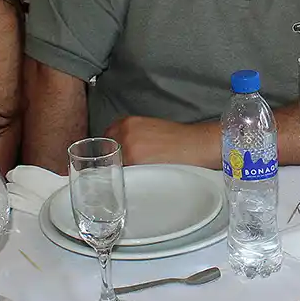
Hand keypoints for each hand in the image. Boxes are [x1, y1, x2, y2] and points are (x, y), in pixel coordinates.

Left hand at [102, 116, 218, 168]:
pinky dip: (123, 176)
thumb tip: (123, 147)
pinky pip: (121, 171)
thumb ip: (133, 134)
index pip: (106, 136)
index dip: (109, 147)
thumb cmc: (178, 138)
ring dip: (116, 168)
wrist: (194, 144)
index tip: (112, 155)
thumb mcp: (151, 128)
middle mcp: (124, 132)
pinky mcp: (134, 161)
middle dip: (111, 159)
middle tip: (121, 168)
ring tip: (129, 174)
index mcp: (128, 122)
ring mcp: (127, 147)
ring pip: (111, 162)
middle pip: (105, 150)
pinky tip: (133, 178)